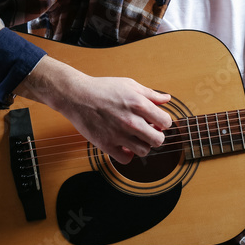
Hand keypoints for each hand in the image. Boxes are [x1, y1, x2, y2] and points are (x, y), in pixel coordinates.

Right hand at [15, 55, 171, 163]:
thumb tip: (167, 99)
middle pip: (158, 140)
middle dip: (156, 136)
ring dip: (142, 145)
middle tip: (148, 131)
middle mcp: (131, 121)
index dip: (163, 122)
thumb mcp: (130, 85)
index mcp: (139, 104)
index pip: (166, 122)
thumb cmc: (103, 88)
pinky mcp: (106, 144)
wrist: (77, 96)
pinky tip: (124, 145)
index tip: (157, 122)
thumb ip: (150, 94)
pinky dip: (127, 154)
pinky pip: (126, 159)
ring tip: (135, 137)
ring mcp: (118, 134)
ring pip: (144, 151)